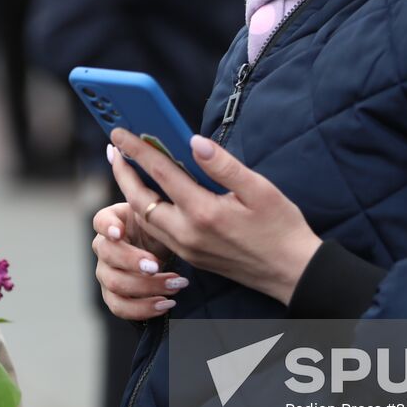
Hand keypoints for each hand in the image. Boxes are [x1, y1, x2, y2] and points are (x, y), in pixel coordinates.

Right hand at [91, 201, 185, 320]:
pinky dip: (143, 308)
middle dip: (133, 261)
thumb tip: (167, 202)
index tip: (119, 232)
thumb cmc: (160, 227)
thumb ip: (158, 208)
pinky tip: (167, 304)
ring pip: (114, 283)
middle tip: (158, 265)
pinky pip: (119, 307)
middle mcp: (104, 246)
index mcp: (113, 221)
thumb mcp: (160, 213)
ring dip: (146, 287)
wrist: (165, 250)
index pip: (101, 220)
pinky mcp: (113, 295)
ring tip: (176, 284)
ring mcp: (105, 272)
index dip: (107, 227)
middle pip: (108, 254)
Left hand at [107, 129, 321, 305]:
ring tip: (125, 168)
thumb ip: (223, 165)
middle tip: (114, 149)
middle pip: (140, 200)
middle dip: (122, 172)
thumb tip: (195, 142)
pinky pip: (157, 232)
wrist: (292, 272)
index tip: (121, 133)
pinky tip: (149, 196)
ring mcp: (187, 249)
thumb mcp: (259, 189)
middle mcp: (188, 233)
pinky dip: (145, 210)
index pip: (160, 173)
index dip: (137, 150)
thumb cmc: (281, 228)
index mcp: (204, 212)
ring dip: (131, 192)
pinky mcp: (191, 257)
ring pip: (145, 219)